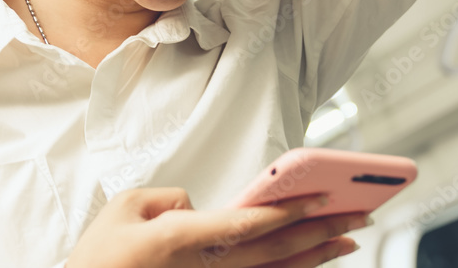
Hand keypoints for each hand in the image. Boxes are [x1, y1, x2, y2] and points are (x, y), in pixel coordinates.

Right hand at [65, 187, 367, 267]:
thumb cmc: (99, 259)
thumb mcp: (123, 208)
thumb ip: (168, 197)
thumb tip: (199, 206)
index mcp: (183, 240)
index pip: (248, 223)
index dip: (289, 209)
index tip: (323, 196)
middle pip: (275, 251)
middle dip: (321, 232)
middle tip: (359, 216)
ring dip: (314, 257)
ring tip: (348, 240)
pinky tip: (309, 264)